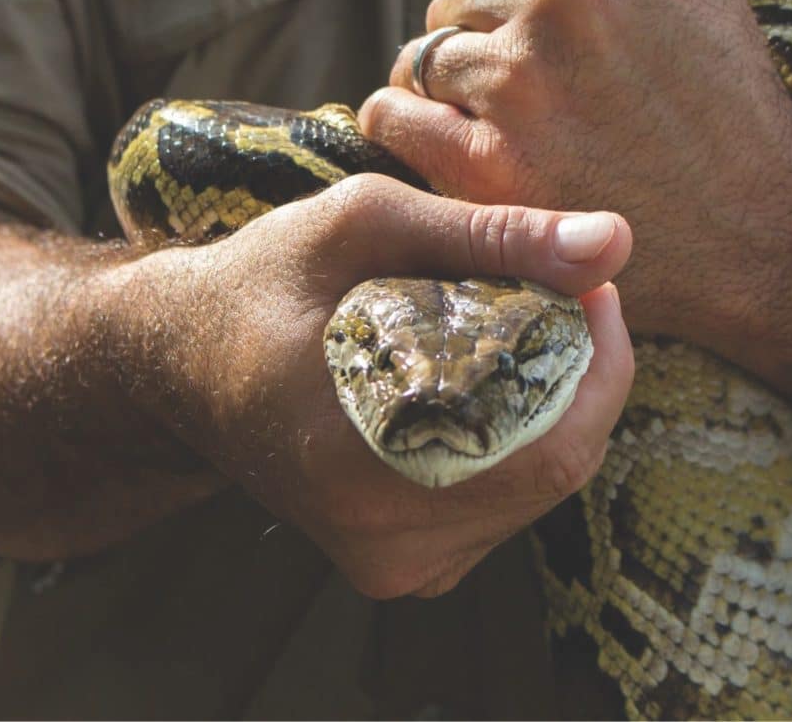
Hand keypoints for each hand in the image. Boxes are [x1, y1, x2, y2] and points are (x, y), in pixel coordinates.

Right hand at [115, 174, 633, 597]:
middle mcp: (384, 543)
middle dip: (582, 375)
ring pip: (539, 490)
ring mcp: (394, 565)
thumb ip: (488, 233)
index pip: (551, 447)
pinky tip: (482, 388)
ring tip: (517, 332)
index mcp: (362, 469)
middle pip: (557, 470)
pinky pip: (503, 505)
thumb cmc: (260, 281)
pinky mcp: (400, 566)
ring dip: (553, 405)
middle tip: (565, 296)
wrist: (177, 361)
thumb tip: (614, 243)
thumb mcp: (362, 225)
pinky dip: (517, 440)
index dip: (599, 361)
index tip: (591, 285)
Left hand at [359, 0, 791, 419]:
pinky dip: (404, 130)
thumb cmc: (723, 114)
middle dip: (479, 39)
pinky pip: (394, 117)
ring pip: (424, 56)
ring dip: (444, 90)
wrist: (760, 243)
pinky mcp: (487, 164)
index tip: (525, 19)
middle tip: (531, 95)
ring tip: (503, 129)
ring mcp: (524, 78)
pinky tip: (443, 148)